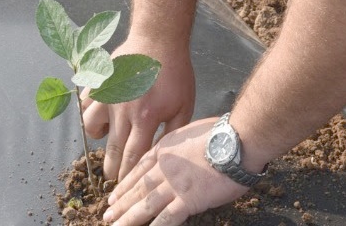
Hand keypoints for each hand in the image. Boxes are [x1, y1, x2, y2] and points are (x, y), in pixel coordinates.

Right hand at [82, 41, 195, 180]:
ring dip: (98, 138)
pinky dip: (90, 112)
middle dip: (111, 168)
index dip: (127, 175)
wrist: (159, 39)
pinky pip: (85, 104)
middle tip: (112, 177)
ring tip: (107, 136)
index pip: (132, 157)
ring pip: (91, 127)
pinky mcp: (98, 82)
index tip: (125, 184)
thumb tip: (164, 156)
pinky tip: (101, 113)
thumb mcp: (184, 105)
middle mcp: (123, 110)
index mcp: (146, 119)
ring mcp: (107, 95)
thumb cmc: (175, 73)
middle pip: (112, 149)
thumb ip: (174, 133)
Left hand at [103, 118, 246, 225]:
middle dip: (121, 203)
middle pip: (138, 187)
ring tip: (115, 225)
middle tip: (107, 213)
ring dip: (129, 217)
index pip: (139, 168)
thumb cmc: (222, 133)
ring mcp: (175, 183)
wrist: (238, 140)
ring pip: (146, 204)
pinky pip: (168, 217)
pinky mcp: (189, 199)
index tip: (114, 194)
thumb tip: (174, 151)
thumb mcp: (189, 130)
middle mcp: (165, 167)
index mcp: (165, 149)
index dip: (125, 184)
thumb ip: (177, 144)